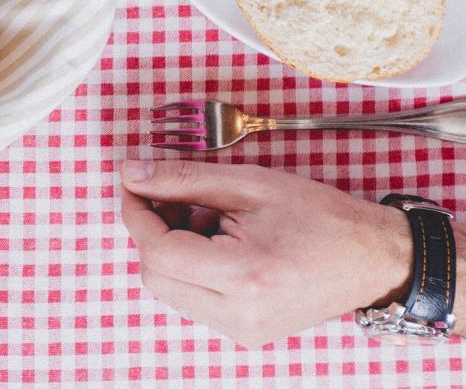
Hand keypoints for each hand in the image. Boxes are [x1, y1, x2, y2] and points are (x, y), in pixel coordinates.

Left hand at [119, 159, 414, 346]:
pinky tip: (217, 241)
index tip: (135, 182)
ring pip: (169, 289)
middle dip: (153, 230)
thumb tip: (132, 174)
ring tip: (207, 218)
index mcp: (245, 277)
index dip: (137, 212)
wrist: (375, 260)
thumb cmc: (322, 217)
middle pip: (155, 274)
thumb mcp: (250, 184)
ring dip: (170, 249)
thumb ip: (183, 179)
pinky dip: (190, 267)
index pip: (158, 250)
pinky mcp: (245, 332)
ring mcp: (242, 331)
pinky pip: (192, 299)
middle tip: (173, 196)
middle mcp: (239, 316)